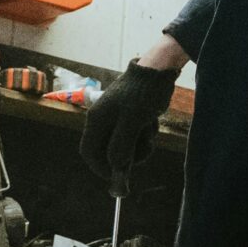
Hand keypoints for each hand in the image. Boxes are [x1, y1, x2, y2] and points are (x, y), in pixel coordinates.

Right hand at [81, 57, 179, 185]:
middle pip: (107, 150)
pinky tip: (151, 123)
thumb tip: (115, 165)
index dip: (100, 167)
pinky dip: (143, 134)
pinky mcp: (128, 115)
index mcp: (97, 120)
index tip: (117, 175)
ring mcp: (115, 117)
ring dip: (138, 143)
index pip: (89, 151)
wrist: (158, 71)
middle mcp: (102, 119)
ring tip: (149, 130)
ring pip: (123, 143)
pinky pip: (132, 134)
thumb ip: (121, 144)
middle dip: (127, 154)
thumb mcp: (133, 121)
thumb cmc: (143, 94)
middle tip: (145, 150)